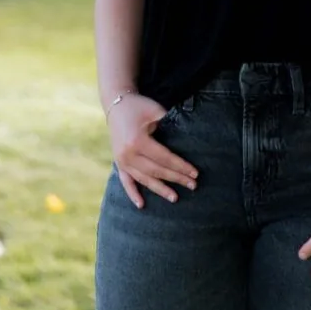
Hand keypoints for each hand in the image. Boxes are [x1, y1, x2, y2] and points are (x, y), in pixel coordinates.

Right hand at [107, 94, 198, 208]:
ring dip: (160, 189)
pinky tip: (142, 205)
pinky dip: (133, 194)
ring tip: (175, 198)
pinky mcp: (118, 162)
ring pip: (143, 179)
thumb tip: (189, 139)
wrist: (116, 104)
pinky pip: (125, 181)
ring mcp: (121, 160)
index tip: (194, 173)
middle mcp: (127, 154)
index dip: (180, 166)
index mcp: (137, 141)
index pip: (164, 158)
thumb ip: (170, 125)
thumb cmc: (139, 106)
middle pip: (156, 171)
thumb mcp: (155, 111)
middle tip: (192, 185)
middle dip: (176, 178)